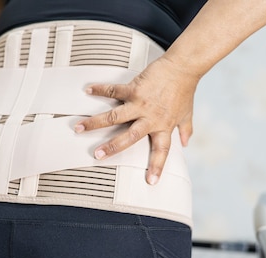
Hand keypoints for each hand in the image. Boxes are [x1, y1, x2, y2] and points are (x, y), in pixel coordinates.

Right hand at [74, 56, 198, 184]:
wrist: (183, 67)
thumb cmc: (184, 91)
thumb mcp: (187, 113)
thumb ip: (185, 129)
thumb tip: (185, 142)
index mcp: (163, 127)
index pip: (161, 151)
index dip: (157, 167)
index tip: (151, 182)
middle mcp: (150, 118)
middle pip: (129, 137)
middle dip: (112, 147)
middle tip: (97, 155)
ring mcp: (141, 103)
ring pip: (114, 116)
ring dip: (95, 122)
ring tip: (78, 128)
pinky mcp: (135, 88)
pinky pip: (114, 90)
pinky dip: (100, 89)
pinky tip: (87, 90)